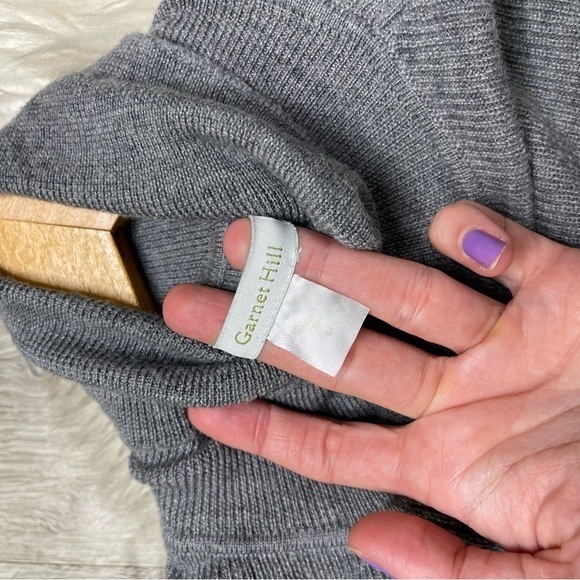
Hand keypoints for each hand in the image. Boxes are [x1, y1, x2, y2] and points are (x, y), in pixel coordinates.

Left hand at [163, 201, 579, 577]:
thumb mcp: (556, 578)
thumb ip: (462, 575)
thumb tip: (366, 541)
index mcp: (449, 461)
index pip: (331, 448)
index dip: (263, 428)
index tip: (200, 404)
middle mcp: (463, 391)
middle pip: (342, 357)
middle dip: (267, 327)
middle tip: (194, 304)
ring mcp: (509, 338)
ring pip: (403, 295)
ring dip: (335, 268)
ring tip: (265, 242)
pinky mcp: (568, 291)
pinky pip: (514, 253)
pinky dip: (481, 236)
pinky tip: (450, 224)